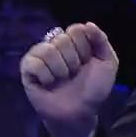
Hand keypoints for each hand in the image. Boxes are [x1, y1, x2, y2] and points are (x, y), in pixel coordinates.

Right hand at [20, 22, 118, 136]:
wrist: (80, 112)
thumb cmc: (94, 88)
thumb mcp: (108, 63)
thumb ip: (101, 41)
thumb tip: (87, 24)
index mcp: (76, 41)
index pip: (77, 29)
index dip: (85, 47)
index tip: (88, 61)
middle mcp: (56, 45)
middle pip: (62, 38)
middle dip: (74, 60)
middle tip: (75, 73)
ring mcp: (40, 55)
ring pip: (48, 49)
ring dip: (61, 69)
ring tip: (63, 79)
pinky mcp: (27, 69)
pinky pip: (34, 63)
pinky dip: (46, 75)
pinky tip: (49, 83)